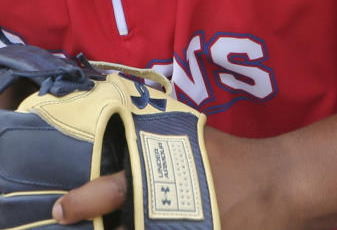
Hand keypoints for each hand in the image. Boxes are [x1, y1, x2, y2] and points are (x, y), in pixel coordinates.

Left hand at [52, 127, 289, 228]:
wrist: (276, 184)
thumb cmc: (229, 157)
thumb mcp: (187, 136)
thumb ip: (152, 137)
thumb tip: (123, 118)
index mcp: (159, 179)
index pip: (111, 192)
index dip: (80, 203)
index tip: (60, 210)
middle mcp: (165, 213)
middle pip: (119, 229)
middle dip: (102, 228)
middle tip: (83, 223)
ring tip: (112, 227)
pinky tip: (162, 228)